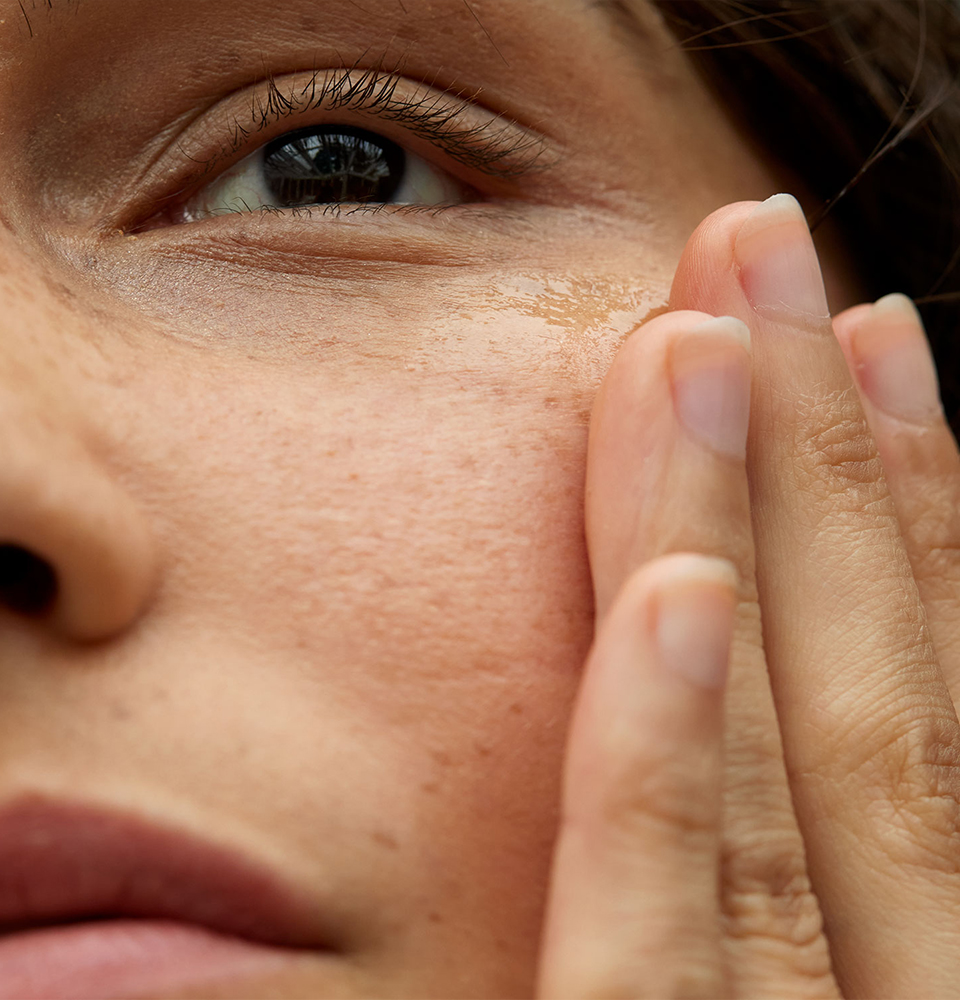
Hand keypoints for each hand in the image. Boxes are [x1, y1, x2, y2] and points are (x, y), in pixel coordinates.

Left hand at [536, 195, 959, 998]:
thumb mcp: (791, 971)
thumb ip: (782, 847)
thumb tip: (753, 601)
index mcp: (925, 965)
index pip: (926, 711)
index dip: (921, 512)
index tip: (871, 339)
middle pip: (867, 706)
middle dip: (825, 457)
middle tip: (764, 252)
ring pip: (785, 787)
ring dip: (747, 535)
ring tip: (702, 338)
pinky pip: (650, 945)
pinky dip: (670, 768)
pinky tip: (672, 596)